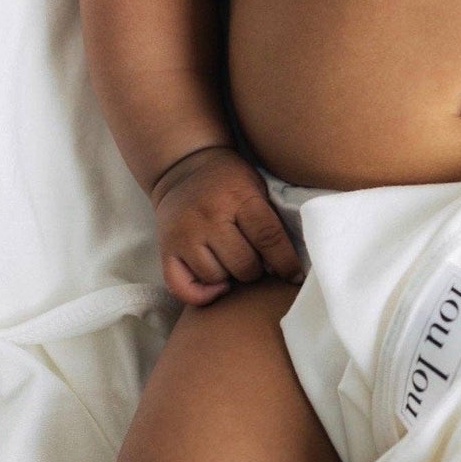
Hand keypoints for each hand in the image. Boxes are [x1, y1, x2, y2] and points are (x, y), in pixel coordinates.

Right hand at [150, 144, 305, 305]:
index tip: (294, 276)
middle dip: (256, 270)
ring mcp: (184, 235)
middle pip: (243, 264)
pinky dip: (201, 295)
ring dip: (230, 277)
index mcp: (238, 198)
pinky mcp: (166, 249)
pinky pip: (182, 288)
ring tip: (232, 263)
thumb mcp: (256, 186)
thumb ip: (269, 219)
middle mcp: (209, 217)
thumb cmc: (229, 181)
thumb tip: (288, 265)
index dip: (285, 262)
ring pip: (216, 277)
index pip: (268, 237)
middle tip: (256, 262)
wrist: (183, 167)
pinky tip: (216, 284)